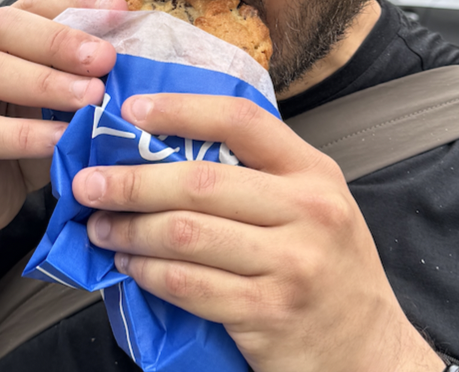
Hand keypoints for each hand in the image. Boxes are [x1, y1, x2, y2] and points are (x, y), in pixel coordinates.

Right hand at [0, 0, 126, 236]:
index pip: (32, 4)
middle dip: (59, 40)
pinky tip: (61, 139)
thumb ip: (79, 75)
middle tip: (105, 58)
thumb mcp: (55, 102)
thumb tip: (134, 52)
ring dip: (45, 82)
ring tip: (90, 96)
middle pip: (3, 27)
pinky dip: (26, 135)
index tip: (121, 13)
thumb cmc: (21, 142)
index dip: (76, 3)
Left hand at [74, 94, 444, 371]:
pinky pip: (189, 285)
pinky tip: (129, 265)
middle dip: (132, 181)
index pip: (241, 120)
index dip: (180, 110)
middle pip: (201, 182)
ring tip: (101, 227)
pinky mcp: (267, 311)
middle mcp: (308, 211)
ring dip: (131, 229)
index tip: (131, 111)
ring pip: (187, 234)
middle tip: (90, 184)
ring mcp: (291, 264)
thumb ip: (260, 177)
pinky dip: (148, 272)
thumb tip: (167, 150)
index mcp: (313, 172)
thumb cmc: (330, 270)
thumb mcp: (315, 206)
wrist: (368, 352)